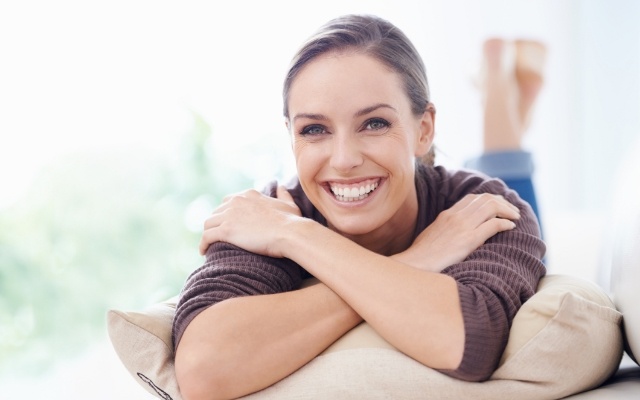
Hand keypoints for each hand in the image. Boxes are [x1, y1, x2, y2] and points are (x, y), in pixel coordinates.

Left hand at [199, 186, 301, 256]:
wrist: (289, 233)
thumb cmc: (292, 222)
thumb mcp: (290, 205)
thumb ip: (284, 195)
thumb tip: (281, 187)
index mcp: (249, 195)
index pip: (228, 201)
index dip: (226, 213)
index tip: (227, 224)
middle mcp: (236, 201)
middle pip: (216, 212)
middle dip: (216, 223)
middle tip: (217, 236)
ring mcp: (230, 215)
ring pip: (208, 223)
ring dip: (207, 233)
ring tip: (209, 245)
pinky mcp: (226, 230)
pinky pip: (206, 236)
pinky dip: (203, 244)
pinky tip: (203, 252)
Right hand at [395, 193, 519, 271]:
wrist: (414, 265)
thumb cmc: (421, 257)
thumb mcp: (432, 236)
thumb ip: (445, 230)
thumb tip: (455, 234)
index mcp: (447, 214)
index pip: (472, 198)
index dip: (489, 199)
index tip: (499, 205)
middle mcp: (455, 216)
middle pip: (485, 199)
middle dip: (503, 202)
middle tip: (513, 211)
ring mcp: (462, 227)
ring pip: (491, 207)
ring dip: (508, 210)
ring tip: (516, 217)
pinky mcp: (468, 240)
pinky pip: (493, 225)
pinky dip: (505, 224)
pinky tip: (511, 227)